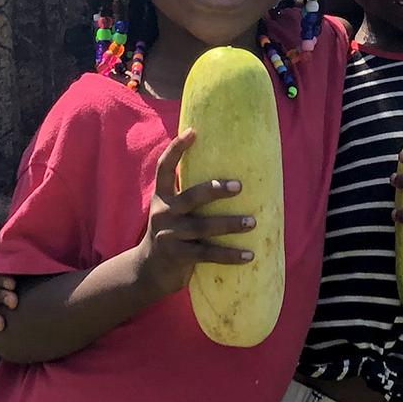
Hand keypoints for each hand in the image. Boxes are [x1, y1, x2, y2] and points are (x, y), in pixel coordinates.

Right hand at [133, 130, 256, 299]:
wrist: (149, 270)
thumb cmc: (173, 233)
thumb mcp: (173, 211)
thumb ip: (190, 195)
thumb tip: (231, 172)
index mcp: (162, 197)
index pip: (164, 168)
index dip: (176, 149)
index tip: (192, 131)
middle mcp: (163, 213)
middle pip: (190, 197)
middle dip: (215, 190)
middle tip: (240, 186)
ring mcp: (169, 235)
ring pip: (202, 227)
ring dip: (229, 224)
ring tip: (252, 222)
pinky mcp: (178, 256)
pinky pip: (207, 254)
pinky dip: (230, 255)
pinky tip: (249, 254)